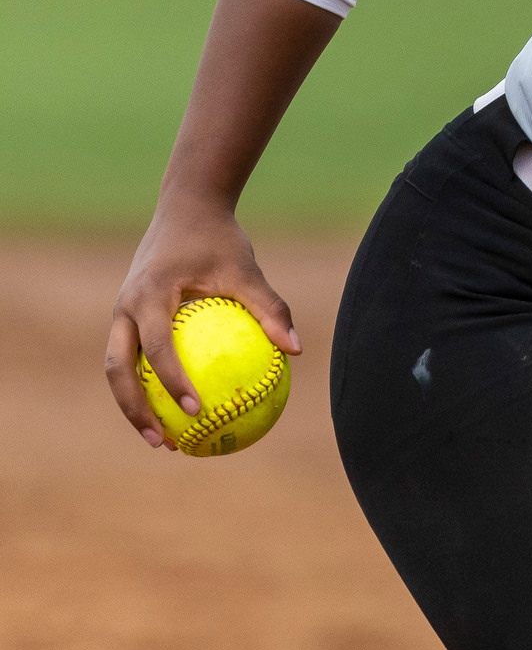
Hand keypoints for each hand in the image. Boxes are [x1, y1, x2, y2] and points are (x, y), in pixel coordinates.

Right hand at [106, 191, 300, 449]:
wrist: (186, 207)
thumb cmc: (220, 239)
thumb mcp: (247, 269)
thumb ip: (270, 308)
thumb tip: (296, 350)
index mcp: (149, 295)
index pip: (157, 348)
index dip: (173, 382)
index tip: (196, 409)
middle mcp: (125, 307)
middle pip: (117, 369)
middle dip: (135, 410)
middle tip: (166, 442)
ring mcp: (120, 312)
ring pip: (116, 368)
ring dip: (133, 405)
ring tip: (164, 439)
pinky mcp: (126, 316)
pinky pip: (130, 357)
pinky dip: (145, 384)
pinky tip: (173, 408)